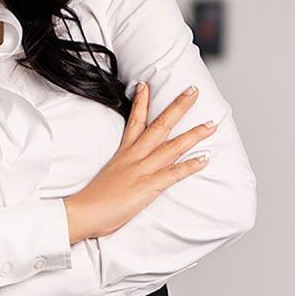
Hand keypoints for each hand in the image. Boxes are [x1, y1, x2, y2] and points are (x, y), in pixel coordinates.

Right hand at [63, 82, 217, 242]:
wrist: (84, 211)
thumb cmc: (95, 197)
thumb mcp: (109, 173)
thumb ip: (123, 165)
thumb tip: (131, 165)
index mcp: (124, 152)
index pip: (134, 120)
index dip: (142, 101)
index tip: (146, 84)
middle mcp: (134, 156)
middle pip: (159, 125)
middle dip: (178, 107)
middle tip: (193, 91)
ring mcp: (142, 170)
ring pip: (172, 147)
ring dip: (193, 134)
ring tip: (210, 124)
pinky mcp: (147, 187)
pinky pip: (173, 174)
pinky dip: (189, 166)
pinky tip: (204, 159)